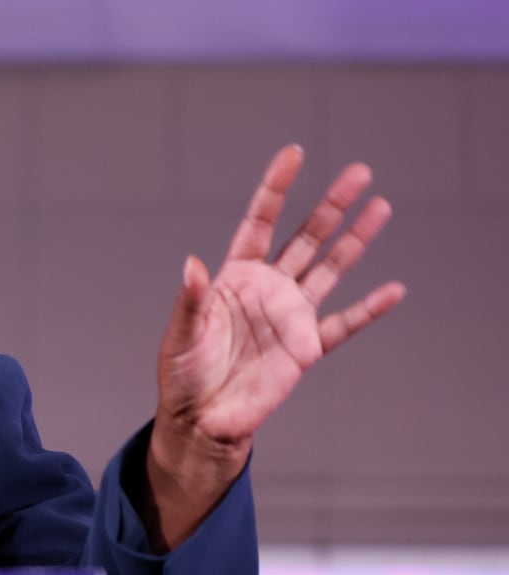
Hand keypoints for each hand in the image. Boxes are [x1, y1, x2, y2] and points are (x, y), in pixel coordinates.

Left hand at [144, 144, 405, 546]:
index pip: (259, 224)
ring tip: (381, 207)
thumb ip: (190, 300)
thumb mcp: (180, 335)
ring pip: (329, 269)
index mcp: (233, 279)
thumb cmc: (183, 376)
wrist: (201, 420)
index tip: (293, 154)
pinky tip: (393, 290)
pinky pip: (343, 325)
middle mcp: (267, 290)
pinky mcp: (304, 349)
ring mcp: (289, 317)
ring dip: (355, 241)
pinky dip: (369, 309)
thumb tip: (191, 264)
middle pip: (305, 238)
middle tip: (359, 172)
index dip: (275, 189)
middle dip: (331, 206)